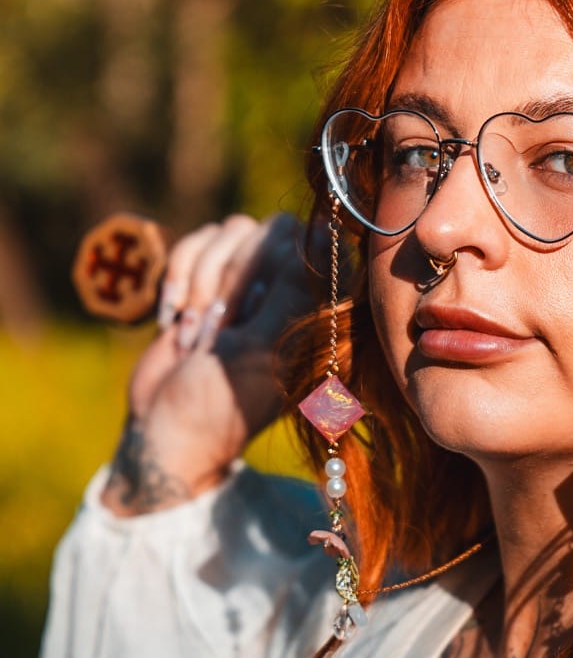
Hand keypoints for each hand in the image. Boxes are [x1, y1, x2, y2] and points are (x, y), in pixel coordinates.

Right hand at [102, 214, 316, 515]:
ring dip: (202, 282)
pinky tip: (174, 321)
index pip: (321, 241)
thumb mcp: (261, 347)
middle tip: (220, 330)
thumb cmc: (220, 400)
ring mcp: (251, 279)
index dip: (282, 262)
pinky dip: (178, 278)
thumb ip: (292, 287)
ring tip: (197, 335)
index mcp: (318, 308)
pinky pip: (197, 240)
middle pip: (273, 229)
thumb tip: (323, 231)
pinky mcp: (210, 277)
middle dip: (234, 277)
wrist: (163, 428)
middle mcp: (290, 288)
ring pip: (232, 230)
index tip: (257, 302)